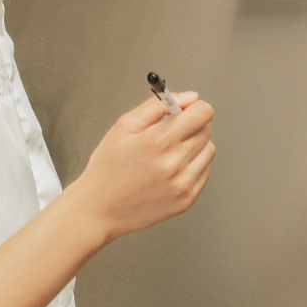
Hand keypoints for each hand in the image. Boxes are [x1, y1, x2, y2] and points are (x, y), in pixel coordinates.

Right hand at [74, 91, 214, 242]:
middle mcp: (174, 164)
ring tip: (169, 154)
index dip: (194, 107)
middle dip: (191, 126)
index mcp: (158, 141)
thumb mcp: (124, 126)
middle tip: (168, 134)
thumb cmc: (107, 168)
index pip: (203, 113)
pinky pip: (204, 172)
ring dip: (194, 147)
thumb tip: (189, 97)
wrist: (98, 209)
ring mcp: (182, 184)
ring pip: (208, 151)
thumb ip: (158, 105)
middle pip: (206, 130)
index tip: (185, 111)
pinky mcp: (186, 200)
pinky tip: (170, 170)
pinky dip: (192, 167)